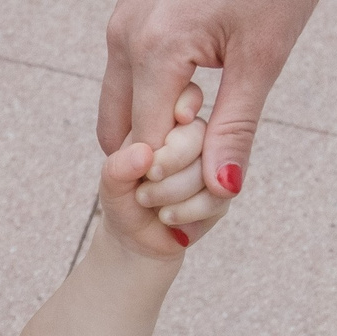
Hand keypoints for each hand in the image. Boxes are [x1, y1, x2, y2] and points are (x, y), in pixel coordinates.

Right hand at [97, 0, 336, 200]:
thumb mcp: (265, 57)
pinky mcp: (137, 11)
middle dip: (154, 163)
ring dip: (156, 131)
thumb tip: (223, 190)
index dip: (174, 179)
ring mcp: (126, 20)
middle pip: (120, 131)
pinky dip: (157, 100)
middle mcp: (125, 35)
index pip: (145, 145)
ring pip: (123, 105)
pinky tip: (201, 97)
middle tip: (204, 172)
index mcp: (153, 48)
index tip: (210, 195)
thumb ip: (235, 128)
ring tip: (208, 130)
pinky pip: (132, 75)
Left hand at [98, 84, 231, 257]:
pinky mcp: (225, 190)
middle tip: (147, 178)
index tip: (177, 118)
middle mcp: (196, 136)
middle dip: (171, 160)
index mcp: (168, 120)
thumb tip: (143, 155)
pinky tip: (167, 218)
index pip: (186, 98)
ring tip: (146, 201)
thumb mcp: (112, 183)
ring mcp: (215, 162)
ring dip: (173, 191)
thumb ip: (119, 167)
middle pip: (199, 133)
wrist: (135, 237)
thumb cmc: (123, 198)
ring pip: (211, 166)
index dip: (184, 104)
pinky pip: (218, 196)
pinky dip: (188, 211)